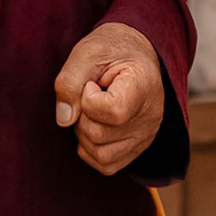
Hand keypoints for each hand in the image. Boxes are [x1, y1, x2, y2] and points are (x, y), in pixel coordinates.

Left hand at [54, 23, 164, 175]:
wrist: (133, 53)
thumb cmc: (111, 49)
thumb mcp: (86, 52)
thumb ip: (70, 81)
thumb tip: (64, 119)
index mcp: (144, 85)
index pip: (113, 111)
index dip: (89, 100)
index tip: (91, 83)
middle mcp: (151, 116)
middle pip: (101, 135)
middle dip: (81, 116)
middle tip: (87, 95)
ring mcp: (146, 135)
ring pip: (102, 156)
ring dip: (84, 135)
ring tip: (90, 111)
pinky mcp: (138, 147)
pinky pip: (107, 165)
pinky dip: (91, 150)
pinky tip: (92, 125)